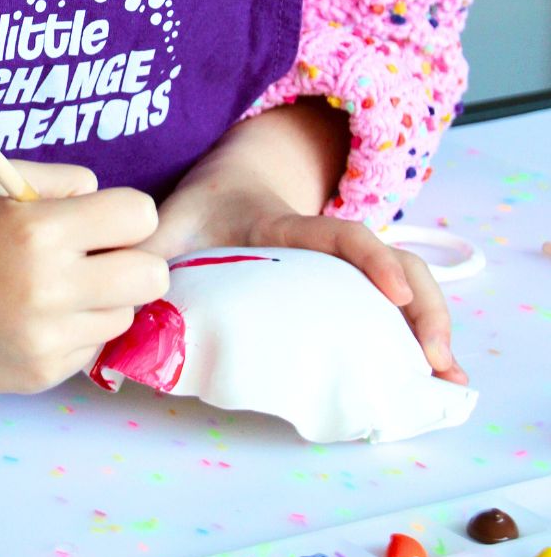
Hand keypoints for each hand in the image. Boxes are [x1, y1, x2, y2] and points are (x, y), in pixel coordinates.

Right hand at [0, 161, 169, 392]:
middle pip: (152, 275)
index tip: (103, 221)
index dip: (125, 214)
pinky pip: (93, 347)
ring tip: (56, 290)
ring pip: (125, 313)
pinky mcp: (42, 374)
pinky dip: (76, 332)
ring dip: (103, 299)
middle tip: (98, 258)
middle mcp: (49, 287)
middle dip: (132, 260)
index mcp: (40, 230)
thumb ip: (63, 180)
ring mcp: (47, 338)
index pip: (140, 216)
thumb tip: (110, 200)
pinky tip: (36, 320)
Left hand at [143, 179, 468, 385]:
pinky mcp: (347, 282)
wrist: (234, 176)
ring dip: (431, 327)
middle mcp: (325, 244)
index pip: (335, 235)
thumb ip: (142, 259)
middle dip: (422, 309)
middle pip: (392, 265)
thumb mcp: (170, 222)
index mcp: (284, 226)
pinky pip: (394, 301)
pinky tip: (432, 373)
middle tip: (437, 363)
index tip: (391, 292)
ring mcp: (342, 262)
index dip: (368, 258)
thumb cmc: (203, 206)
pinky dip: (418, 333)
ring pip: (405, 283)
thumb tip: (109, 325)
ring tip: (447, 380)